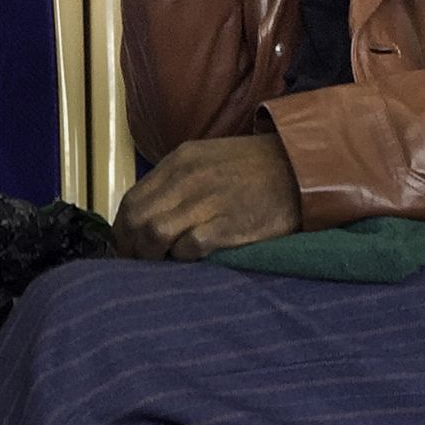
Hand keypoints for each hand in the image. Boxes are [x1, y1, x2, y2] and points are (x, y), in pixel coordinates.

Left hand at [113, 134, 301, 261]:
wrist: (303, 169)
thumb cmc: (255, 170)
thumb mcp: (208, 160)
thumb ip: (177, 182)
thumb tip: (147, 216)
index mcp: (180, 161)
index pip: (131, 199)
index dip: (121, 229)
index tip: (124, 246)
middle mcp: (188, 178)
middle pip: (136, 218)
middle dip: (129, 246)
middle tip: (135, 263)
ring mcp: (207, 201)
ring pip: (154, 233)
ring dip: (150, 255)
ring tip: (159, 265)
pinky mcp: (227, 225)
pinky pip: (187, 248)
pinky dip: (181, 258)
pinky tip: (190, 261)